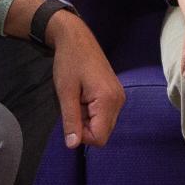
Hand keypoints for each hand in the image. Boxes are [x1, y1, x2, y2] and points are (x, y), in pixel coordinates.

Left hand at [46, 11, 124, 148]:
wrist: (76, 38)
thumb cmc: (69, 62)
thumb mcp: (66, 93)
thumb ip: (71, 120)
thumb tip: (73, 146)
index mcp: (109, 100)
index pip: (100, 138)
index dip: (82, 136)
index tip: (71, 118)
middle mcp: (119, 100)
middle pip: (103, 132)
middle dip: (85, 126)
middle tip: (74, 105)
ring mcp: (119, 96)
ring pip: (103, 124)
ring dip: (88, 118)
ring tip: (78, 98)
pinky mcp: (116, 93)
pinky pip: (105, 114)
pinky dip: (92, 111)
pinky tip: (84, 96)